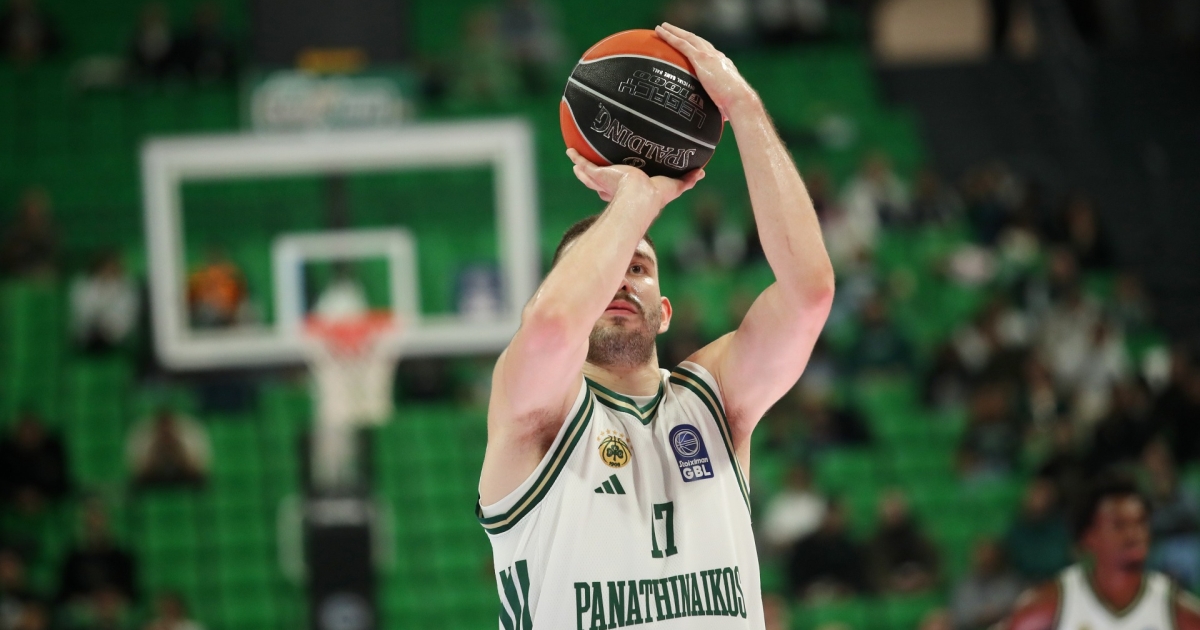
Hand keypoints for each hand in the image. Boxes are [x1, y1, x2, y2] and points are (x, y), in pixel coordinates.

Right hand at [567, 148, 703, 205]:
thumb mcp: (675, 185)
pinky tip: (570, 150)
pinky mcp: (598, 175)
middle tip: (590, 168)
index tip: (619, 176)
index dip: (620, 181)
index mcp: (630, 189)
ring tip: (576, 158)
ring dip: (583, 168)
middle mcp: (615, 187)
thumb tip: (702, 173)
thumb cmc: (656, 195)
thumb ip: (687, 179)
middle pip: (603, 180)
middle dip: (596, 176)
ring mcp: (604, 181)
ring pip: (590, 174)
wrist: (640, 196)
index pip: (623, 186)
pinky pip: (584, 165)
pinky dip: (576, 158)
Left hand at [654, 23, 756, 119]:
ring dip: (674, 31)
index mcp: (724, 67)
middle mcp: (717, 57)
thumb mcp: (726, 106)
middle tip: (672, 30)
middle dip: (685, 34)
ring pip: (688, 38)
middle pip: (697, 41)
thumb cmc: (735, 108)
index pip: (710, 53)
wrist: (740, 101)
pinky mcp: (701, 59)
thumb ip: (721, 108)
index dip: (699, 48)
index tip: (691, 46)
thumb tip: (722, 122)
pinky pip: (682, 44)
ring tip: (662, 27)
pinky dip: (670, 36)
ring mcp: (709, 56)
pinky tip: (660, 32)